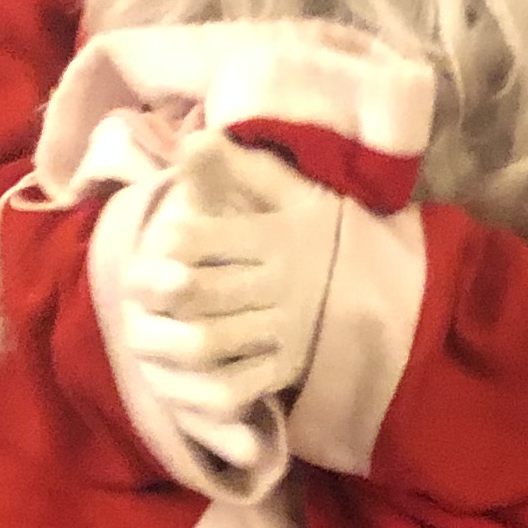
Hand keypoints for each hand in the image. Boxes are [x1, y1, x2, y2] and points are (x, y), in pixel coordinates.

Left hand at [119, 132, 340, 415]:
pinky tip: (176, 376)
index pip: (204, 239)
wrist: (397, 294)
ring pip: (211, 342)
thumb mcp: (297, 194)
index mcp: (276, 238)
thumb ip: (242, 170)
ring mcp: (284, 333)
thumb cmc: (332, 237)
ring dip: (166, 341)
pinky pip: (236, 386)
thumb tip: (192, 140)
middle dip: (156, 291)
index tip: (152, 244)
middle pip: (200, 292)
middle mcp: (280, 286)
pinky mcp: (288, 371)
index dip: (168, 242)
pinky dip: (200, 386)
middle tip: (131, 290)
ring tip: (139, 335)